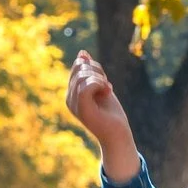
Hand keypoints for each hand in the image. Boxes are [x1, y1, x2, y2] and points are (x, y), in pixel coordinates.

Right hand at [65, 52, 141, 182]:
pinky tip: (107, 90)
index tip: (104, 79)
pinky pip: (85, 87)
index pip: (78, 67)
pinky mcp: (82, 110)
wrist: (118, 134)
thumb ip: (91, 72)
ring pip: (82, 76)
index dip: (94, 66)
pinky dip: (99, 84)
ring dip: (100, 78)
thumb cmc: (111, 113)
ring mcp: (74, 105)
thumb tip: (82, 53)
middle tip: (107, 84)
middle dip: (97, 70)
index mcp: (72, 93)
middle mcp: (69, 99)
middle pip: (79, 69)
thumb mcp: (101, 87)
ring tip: (108, 88)